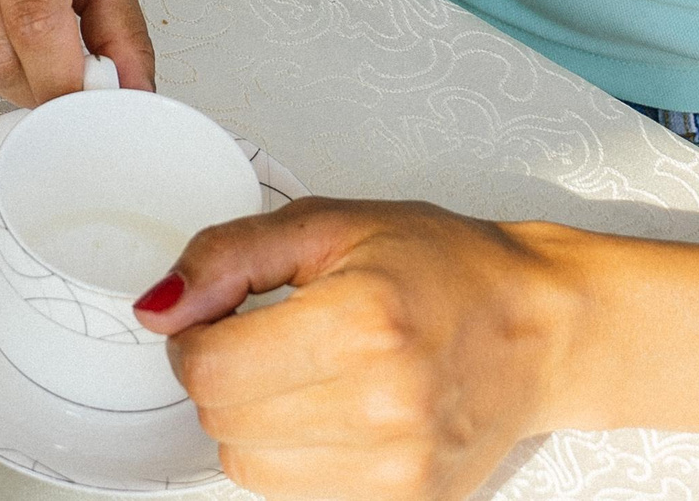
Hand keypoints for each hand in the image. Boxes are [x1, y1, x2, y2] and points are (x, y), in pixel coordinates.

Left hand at [138, 199, 581, 500]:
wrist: (542, 327)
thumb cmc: (442, 267)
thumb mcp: (326, 225)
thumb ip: (226, 257)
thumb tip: (157, 307)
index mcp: (362, 325)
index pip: (211, 368)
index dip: (192, 338)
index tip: (217, 316)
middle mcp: (386, 407)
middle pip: (223, 419)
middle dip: (220, 374)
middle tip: (264, 338)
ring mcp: (401, 466)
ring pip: (248, 465)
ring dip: (251, 419)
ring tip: (303, 373)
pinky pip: (294, 493)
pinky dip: (289, 454)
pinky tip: (327, 410)